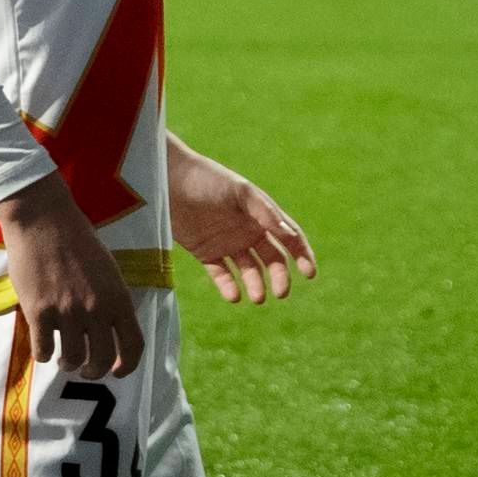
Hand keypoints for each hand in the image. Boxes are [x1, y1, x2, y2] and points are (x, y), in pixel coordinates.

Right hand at [0, 177, 140, 378]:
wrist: (43, 219)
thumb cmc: (76, 239)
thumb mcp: (108, 269)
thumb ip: (111, 299)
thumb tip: (107, 327)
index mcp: (118, 298)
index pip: (134, 345)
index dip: (128, 366)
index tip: (118, 371)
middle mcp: (96, 309)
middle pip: (102, 360)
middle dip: (94, 372)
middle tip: (85, 370)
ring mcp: (67, 312)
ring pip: (72, 359)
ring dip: (68, 364)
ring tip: (63, 359)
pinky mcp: (39, 311)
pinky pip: (43, 349)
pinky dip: (43, 354)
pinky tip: (43, 348)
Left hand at [165, 133, 315, 303]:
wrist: (168, 179)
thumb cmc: (206, 179)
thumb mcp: (239, 192)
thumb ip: (264, 212)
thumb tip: (290, 236)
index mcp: (261, 214)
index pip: (289, 237)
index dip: (302, 255)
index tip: (309, 273)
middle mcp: (247, 230)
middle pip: (272, 259)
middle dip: (279, 277)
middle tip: (280, 293)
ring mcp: (227, 242)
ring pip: (249, 270)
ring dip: (255, 284)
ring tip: (256, 297)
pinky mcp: (205, 251)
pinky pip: (221, 274)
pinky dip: (228, 286)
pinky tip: (233, 296)